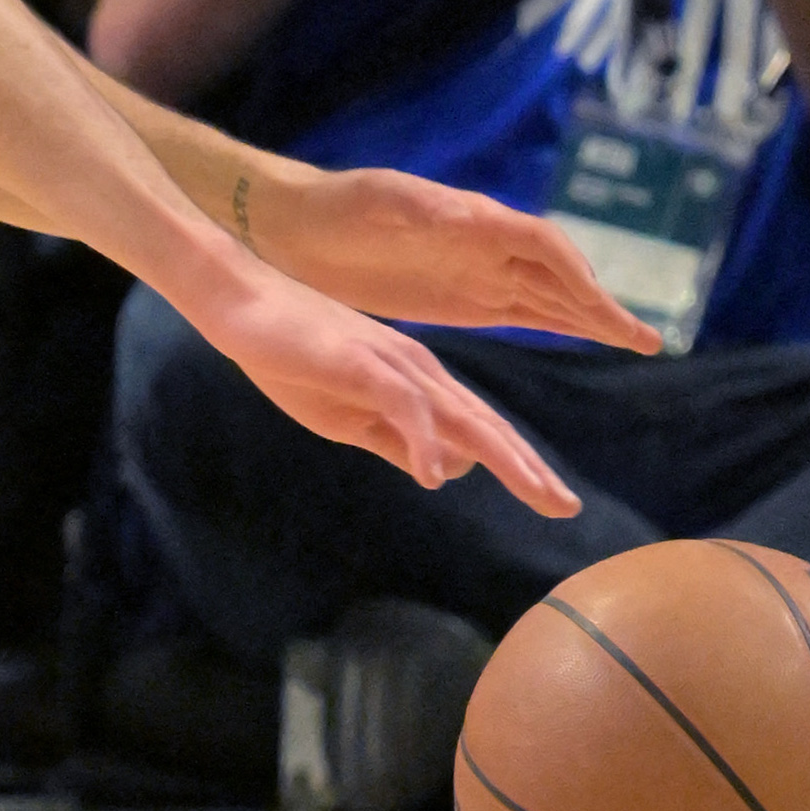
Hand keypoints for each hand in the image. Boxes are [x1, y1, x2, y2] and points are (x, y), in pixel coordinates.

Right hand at [186, 262, 582, 517]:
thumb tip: (446, 472)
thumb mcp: (347, 417)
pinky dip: (424, 439)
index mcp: (418, 382)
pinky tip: (434, 474)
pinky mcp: (362, 362)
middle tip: (567, 507)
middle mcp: (419, 371)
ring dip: (503, 456)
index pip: (481, 430)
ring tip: (536, 491)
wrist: (242, 303)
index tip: (553, 499)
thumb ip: (396, 441)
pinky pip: (403, 404)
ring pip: (462, 416)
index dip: (519, 465)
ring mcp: (393, 363)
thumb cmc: (289, 356)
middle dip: (528, 468)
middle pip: (486, 426)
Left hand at [248, 161, 660, 351]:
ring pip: (551, 297)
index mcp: (474, 218)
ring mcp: (480, 271)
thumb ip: (425, 212)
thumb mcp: (378, 201)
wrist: (298, 224)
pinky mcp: (463, 299)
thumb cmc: (337, 204)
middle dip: (601, 305)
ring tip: (641, 342)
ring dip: (593, 318)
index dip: (574, 273)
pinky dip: (560, 325)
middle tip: (646, 339)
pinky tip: (588, 337)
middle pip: (560, 275)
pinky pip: (524, 313)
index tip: (599, 304)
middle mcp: (488, 243)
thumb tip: (476, 219)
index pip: (542, 243)